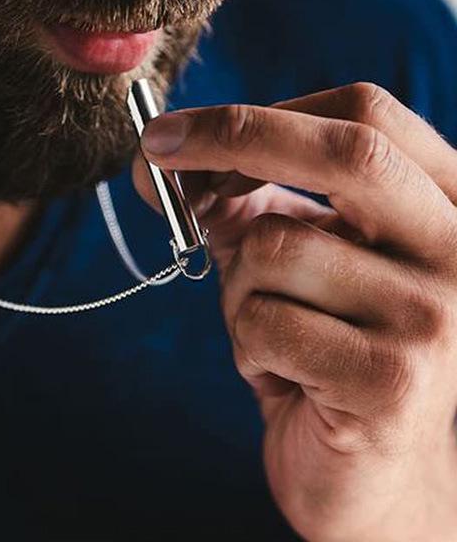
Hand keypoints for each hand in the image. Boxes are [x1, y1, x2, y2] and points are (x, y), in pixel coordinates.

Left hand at [132, 82, 456, 540]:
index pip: (363, 114)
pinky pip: (264, 322)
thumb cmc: (319, 345)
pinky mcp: (394, 381)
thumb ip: (239, 199)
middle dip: (233, 136)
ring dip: (237, 286)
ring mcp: (437, 316)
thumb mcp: (284, 255)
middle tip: (156, 149)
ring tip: (269, 329)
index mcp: (441, 202)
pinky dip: (245, 343)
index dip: (259, 112)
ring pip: (276, 245)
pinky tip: (281, 374)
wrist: (369, 473)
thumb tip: (159, 159)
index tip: (177, 129)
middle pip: (347, 150)